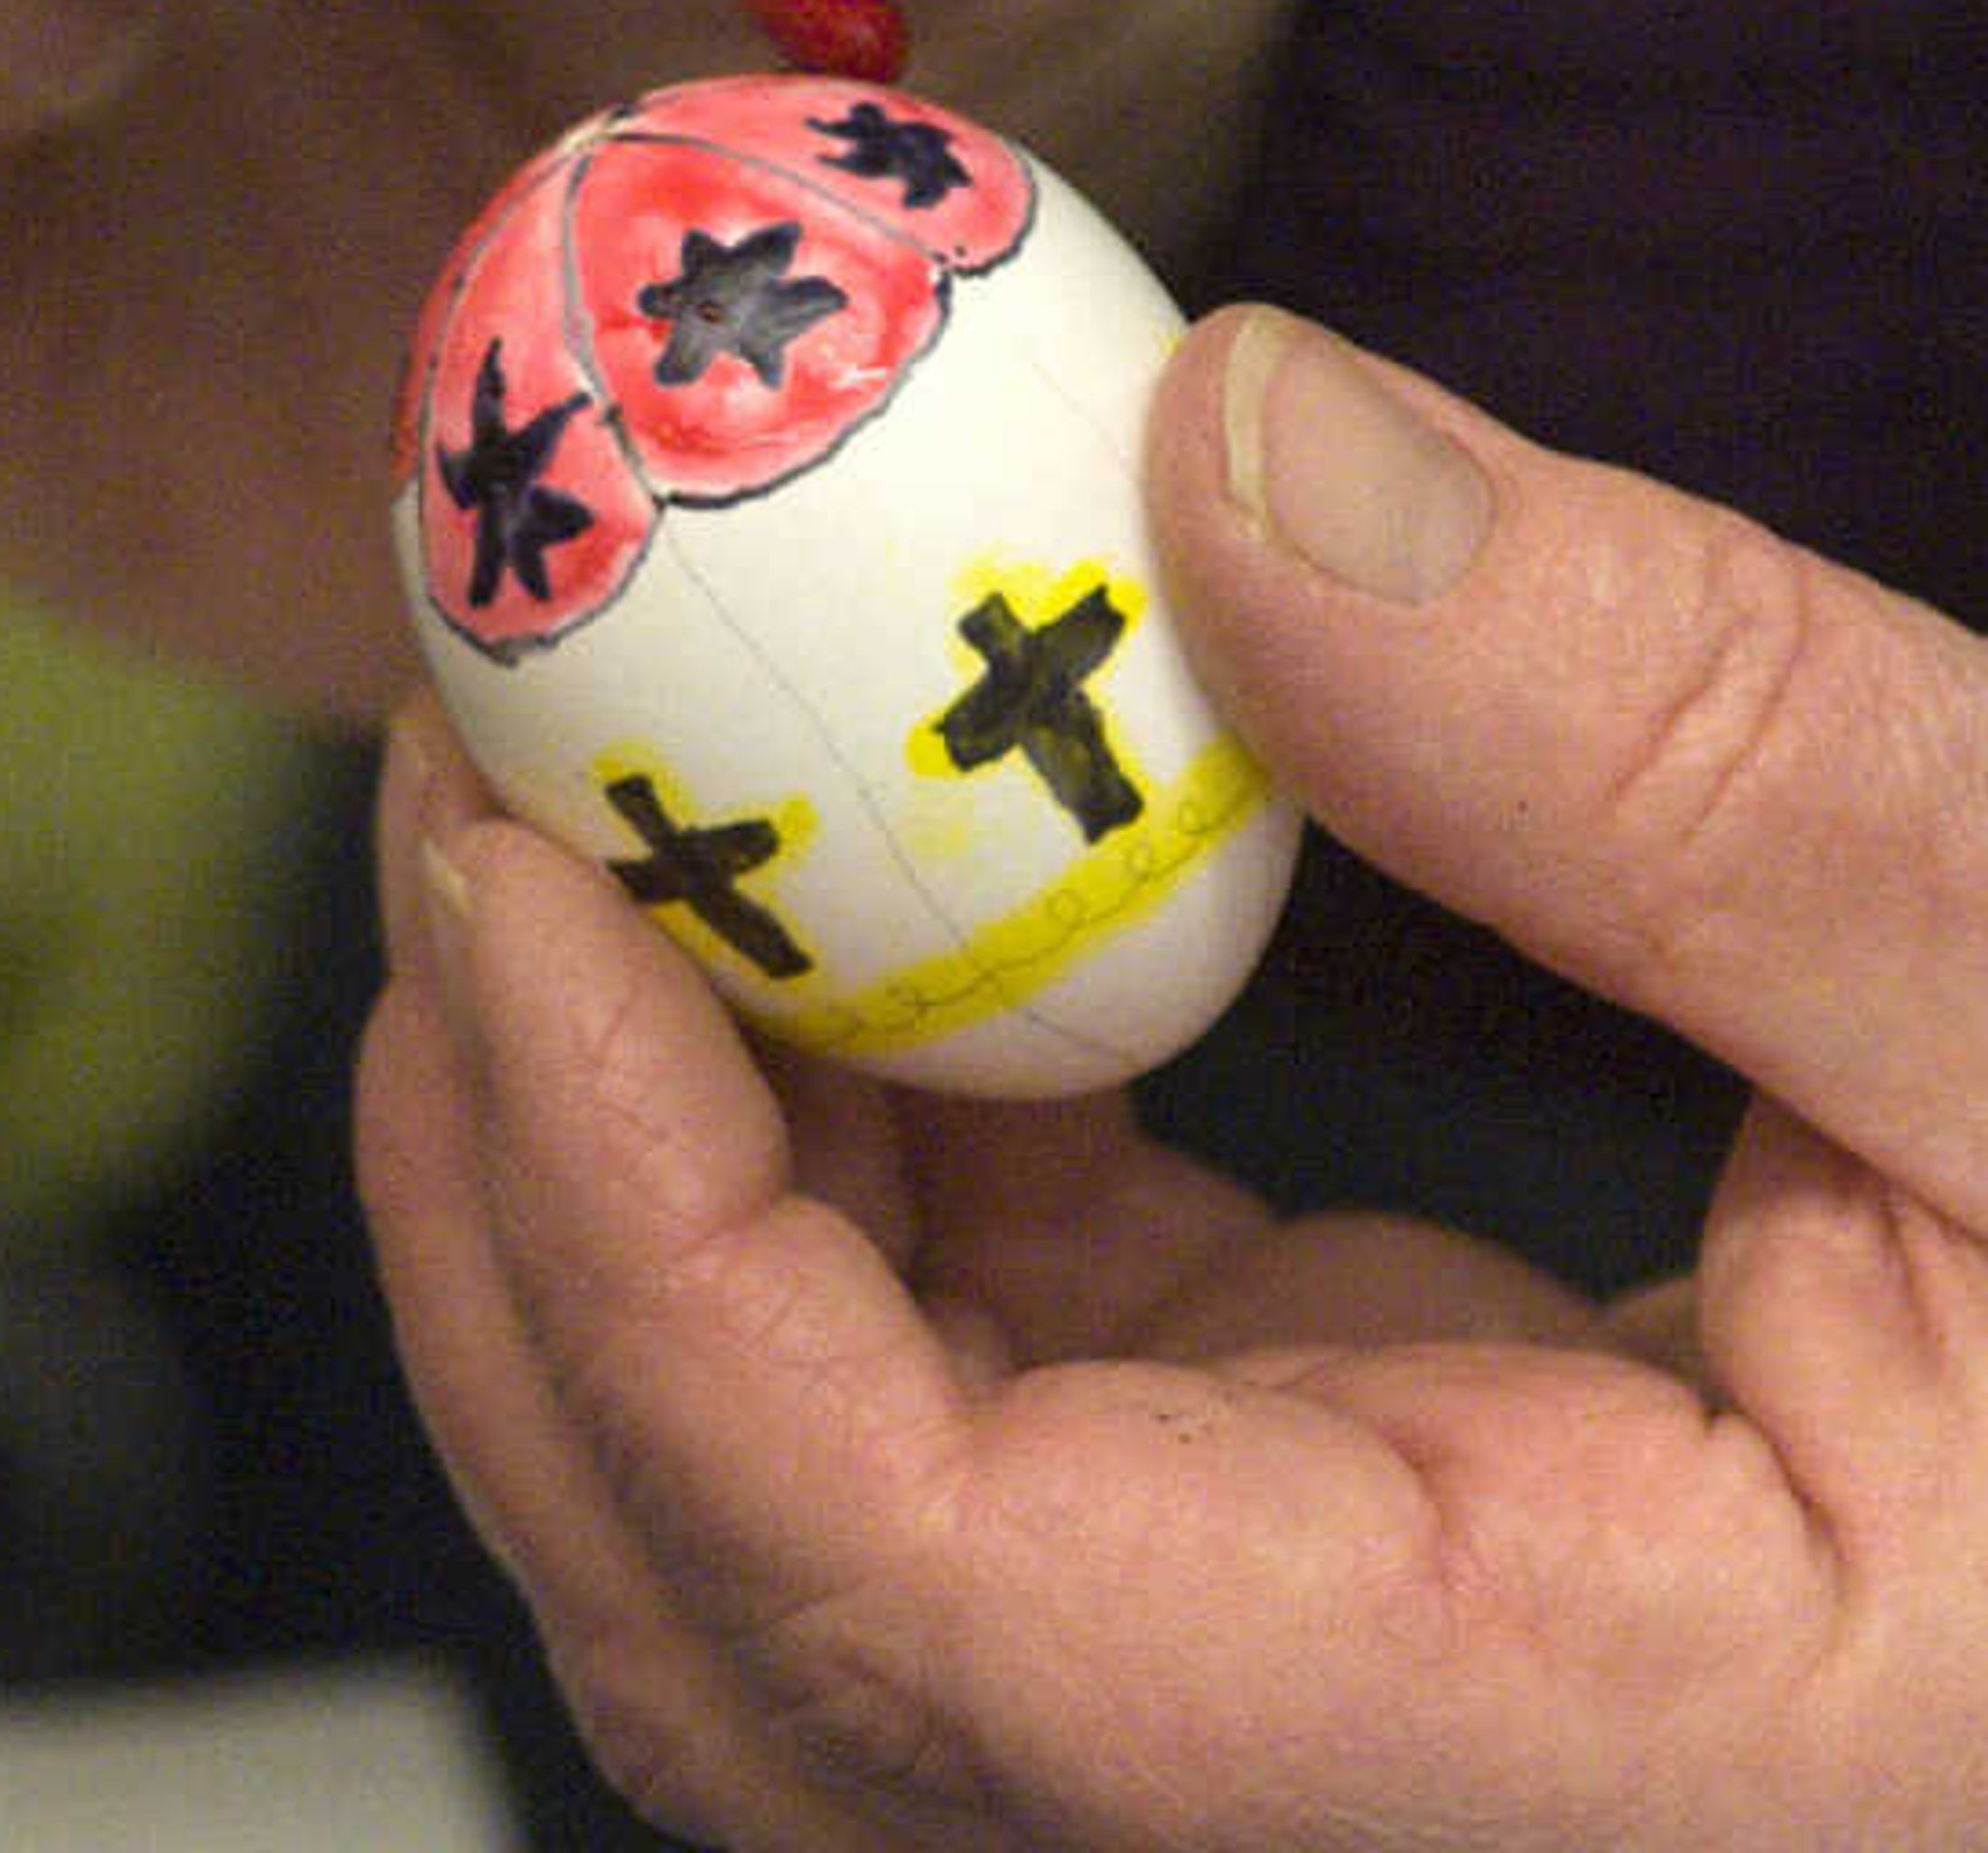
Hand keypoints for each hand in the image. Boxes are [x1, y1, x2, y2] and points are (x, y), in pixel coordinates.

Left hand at [357, 309, 1987, 1845]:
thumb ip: (1694, 750)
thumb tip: (1228, 448)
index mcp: (1609, 1798)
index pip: (944, 1621)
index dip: (651, 1254)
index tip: (521, 874)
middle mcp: (1394, 1851)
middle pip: (756, 1629)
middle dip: (528, 1200)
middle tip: (466, 777)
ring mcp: (1326, 1750)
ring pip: (800, 1554)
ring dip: (634, 1168)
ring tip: (590, 779)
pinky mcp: (1314, 1602)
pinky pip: (946, 1436)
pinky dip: (824, 1167)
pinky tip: (834, 894)